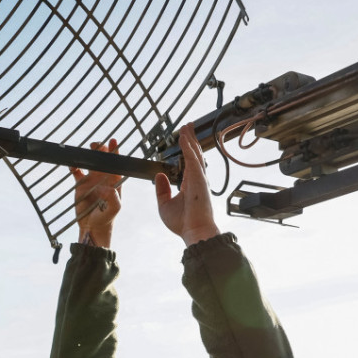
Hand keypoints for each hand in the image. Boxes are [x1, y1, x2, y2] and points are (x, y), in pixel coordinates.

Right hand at [70, 138, 121, 247]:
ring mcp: (92, 180)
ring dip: (89, 154)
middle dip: (101, 149)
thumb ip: (113, 198)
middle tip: (96, 146)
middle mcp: (104, 178)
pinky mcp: (80, 185)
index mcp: (114, 181)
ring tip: (87, 150)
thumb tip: (105, 188)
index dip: (116, 152)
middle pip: (103, 159)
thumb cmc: (106, 219)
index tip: (113, 142)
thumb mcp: (114, 209)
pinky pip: (77, 171)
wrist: (93, 228)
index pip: (116, 163)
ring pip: (91, 162)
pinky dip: (74, 166)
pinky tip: (72, 164)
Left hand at [154, 123, 219, 245]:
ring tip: (187, 126)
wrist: (193, 231)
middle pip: (194, 154)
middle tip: (188, 126)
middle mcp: (196, 179)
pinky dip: (188, 147)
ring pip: (194, 153)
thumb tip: (159, 176)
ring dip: (190, 139)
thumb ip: (161, 190)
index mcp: (189, 184)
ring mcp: (199, 178)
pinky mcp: (198, 179)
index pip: (188, 162)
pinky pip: (192, 159)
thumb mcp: (165, 204)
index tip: (183, 138)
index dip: (186, 149)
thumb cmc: (182, 222)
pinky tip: (184, 138)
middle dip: (191, 139)